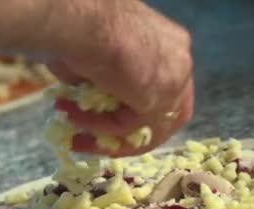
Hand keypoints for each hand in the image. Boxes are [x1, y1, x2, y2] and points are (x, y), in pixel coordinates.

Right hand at [47, 0, 193, 156]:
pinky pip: (127, 127)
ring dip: (107, 136)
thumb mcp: (100, 54)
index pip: (165, 90)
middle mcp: (180, 63)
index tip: (105, 118)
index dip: (137, 111)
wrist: (84, 22)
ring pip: (144, 127)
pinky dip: (98, 129)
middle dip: (127, 135)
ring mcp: (174, 83)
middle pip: (164, 116)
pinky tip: (73, 118)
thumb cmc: (84, 26)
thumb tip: (82, 96)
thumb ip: (102, 79)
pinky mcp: (158, 101)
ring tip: (76, 138)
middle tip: (93, 141)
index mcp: (170, 45)